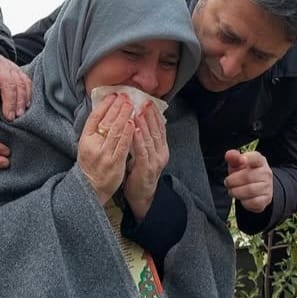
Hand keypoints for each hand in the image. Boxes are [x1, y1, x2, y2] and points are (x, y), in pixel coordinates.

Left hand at [0, 43, 31, 119]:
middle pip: (8, 82)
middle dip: (9, 101)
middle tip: (8, 118)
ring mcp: (10, 65)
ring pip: (19, 82)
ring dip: (20, 100)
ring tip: (18, 115)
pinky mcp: (17, 70)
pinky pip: (26, 81)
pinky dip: (28, 94)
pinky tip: (25, 107)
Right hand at [78, 94, 134, 204]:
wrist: (90, 187)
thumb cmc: (91, 164)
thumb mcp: (87, 145)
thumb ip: (94, 131)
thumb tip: (103, 110)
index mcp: (85, 139)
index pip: (94, 117)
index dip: (104, 105)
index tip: (113, 95)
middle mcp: (93, 145)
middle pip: (106, 122)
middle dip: (116, 107)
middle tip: (125, 96)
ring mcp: (103, 154)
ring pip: (114, 132)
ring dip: (123, 116)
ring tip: (130, 105)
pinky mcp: (114, 163)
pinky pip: (122, 146)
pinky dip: (128, 134)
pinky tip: (133, 123)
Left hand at [123, 102, 168, 220]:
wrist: (142, 195)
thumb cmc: (140, 172)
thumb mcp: (145, 153)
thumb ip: (144, 140)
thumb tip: (139, 122)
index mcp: (161, 149)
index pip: (160, 128)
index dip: (155, 115)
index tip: (149, 102)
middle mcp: (161, 153)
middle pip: (156, 131)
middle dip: (150, 115)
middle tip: (144, 102)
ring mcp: (155, 161)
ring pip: (150, 139)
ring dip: (144, 124)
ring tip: (139, 112)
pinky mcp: (147, 168)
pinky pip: (142, 151)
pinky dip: (139, 140)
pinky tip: (135, 130)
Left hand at [224, 150, 273, 212]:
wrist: (257, 188)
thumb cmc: (244, 173)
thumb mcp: (238, 164)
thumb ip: (233, 158)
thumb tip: (229, 154)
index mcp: (259, 161)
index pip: (255, 158)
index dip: (247, 159)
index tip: (240, 161)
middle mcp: (266, 173)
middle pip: (247, 177)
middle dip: (232, 181)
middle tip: (228, 183)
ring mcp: (268, 186)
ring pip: (250, 190)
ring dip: (236, 192)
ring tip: (232, 190)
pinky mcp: (266, 199)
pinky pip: (253, 202)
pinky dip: (244, 201)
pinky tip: (242, 198)